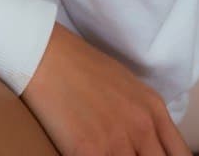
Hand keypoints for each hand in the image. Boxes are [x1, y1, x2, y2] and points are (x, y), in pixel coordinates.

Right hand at [21, 20, 191, 155]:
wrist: (45, 53)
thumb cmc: (80, 66)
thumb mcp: (126, 86)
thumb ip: (143, 116)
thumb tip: (149, 144)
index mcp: (154, 109)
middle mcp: (142, 127)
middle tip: (124, 155)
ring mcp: (118, 141)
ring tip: (106, 153)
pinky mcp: (91, 151)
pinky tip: (85, 155)